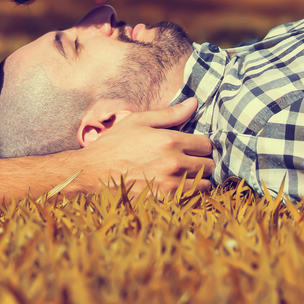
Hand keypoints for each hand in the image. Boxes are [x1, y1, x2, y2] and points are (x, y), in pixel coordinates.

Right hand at [72, 99, 214, 194]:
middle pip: (209, 164)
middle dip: (202, 161)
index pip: (206, 144)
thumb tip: (194, 102)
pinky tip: (176, 186)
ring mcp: (170, 184)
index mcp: (170, 140)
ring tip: (184, 174)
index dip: (200, 144)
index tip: (191, 146)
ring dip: (198, 179)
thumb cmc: (115, 144)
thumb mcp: (139, 121)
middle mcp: (174, 163)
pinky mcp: (164, 201)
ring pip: (204, 183)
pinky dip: (189, 193)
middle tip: (189, 160)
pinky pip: (192, 198)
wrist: (94, 173)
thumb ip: (170, 114)